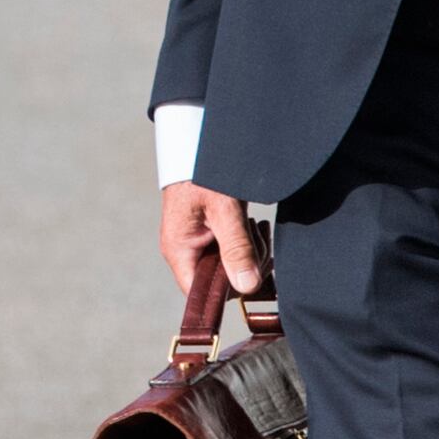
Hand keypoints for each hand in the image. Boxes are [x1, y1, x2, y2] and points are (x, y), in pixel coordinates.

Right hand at [158, 182, 263, 300]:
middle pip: (220, 281)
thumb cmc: (204, 173)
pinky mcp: (211, 235)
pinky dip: (248, 242)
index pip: (199, 292)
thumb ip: (237, 249)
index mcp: (179, 250)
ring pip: (230, 266)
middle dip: (246, 266)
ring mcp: (198, 244)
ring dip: (250, 251)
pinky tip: (254, 226)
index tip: (252, 274)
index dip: (227, 291)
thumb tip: (248, 286)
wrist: (200, 145)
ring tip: (255, 226)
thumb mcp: (225, 211)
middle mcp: (185, 251)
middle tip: (259, 242)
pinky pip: (232, 251)